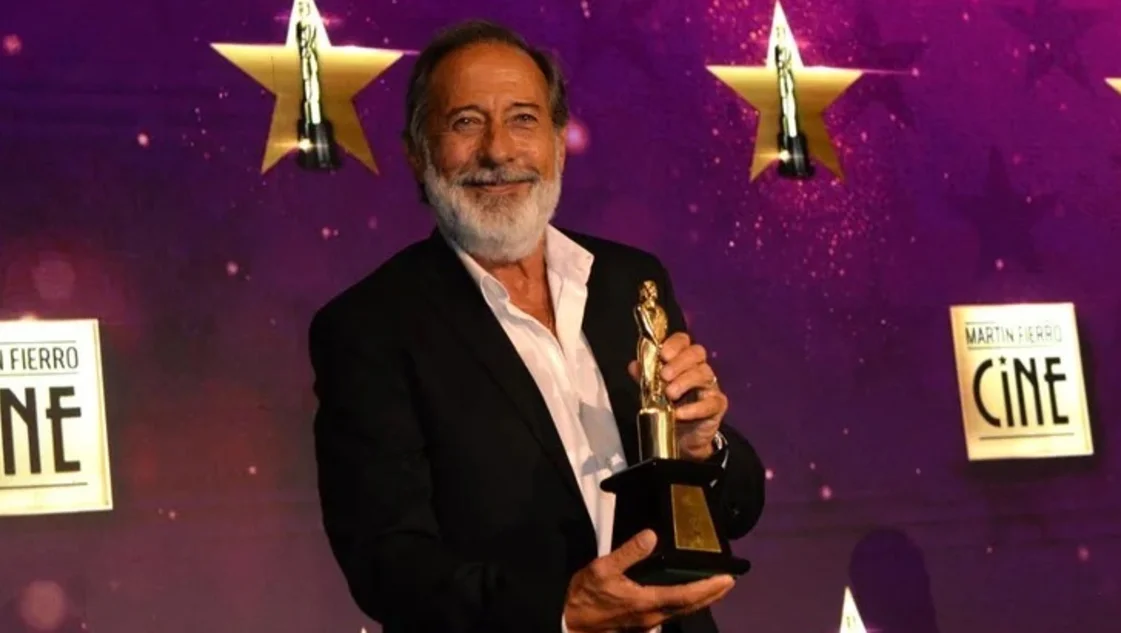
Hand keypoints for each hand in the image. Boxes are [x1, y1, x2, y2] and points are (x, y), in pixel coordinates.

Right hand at [562, 530, 734, 632]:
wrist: (570, 624)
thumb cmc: (585, 597)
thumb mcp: (602, 568)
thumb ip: (629, 552)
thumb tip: (651, 535)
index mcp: (647, 602)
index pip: (687, 595)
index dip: (709, 588)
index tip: (727, 579)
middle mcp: (653, 616)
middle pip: (690, 607)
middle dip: (711, 595)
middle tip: (728, 583)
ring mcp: (647, 624)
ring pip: (682, 613)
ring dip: (700, 601)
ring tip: (713, 589)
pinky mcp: (640, 626)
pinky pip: (670, 615)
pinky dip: (684, 605)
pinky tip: (685, 598)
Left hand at [628, 332, 727, 460]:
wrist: (682, 438)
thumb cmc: (669, 408)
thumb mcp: (652, 391)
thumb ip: (645, 377)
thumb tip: (634, 365)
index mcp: (683, 360)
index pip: (684, 341)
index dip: (675, 344)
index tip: (663, 354)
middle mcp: (699, 368)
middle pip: (696, 353)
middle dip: (679, 362)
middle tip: (664, 376)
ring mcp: (710, 386)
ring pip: (704, 373)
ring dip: (684, 382)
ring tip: (669, 394)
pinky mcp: (717, 406)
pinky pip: (710, 403)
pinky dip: (694, 408)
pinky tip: (679, 413)